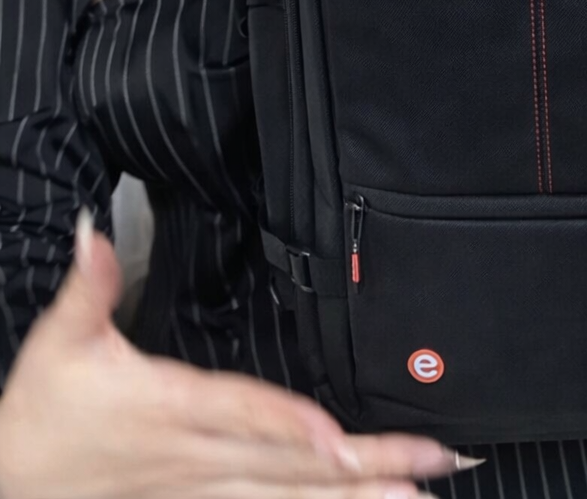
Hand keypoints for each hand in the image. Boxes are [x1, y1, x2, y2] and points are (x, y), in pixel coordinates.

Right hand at [0, 210, 477, 498]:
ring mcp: (202, 488)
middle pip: (289, 461)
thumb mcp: (59, 342)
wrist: (9, 484)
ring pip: (289, 497)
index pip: (241, 414)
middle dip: (365, 463)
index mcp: (170, 406)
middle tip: (432, 461)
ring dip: (356, 498)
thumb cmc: (42, 414)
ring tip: (418, 495)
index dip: (289, 428)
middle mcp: (196, 455)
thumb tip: (94, 228)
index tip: (338, 438)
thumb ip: (89, 286)